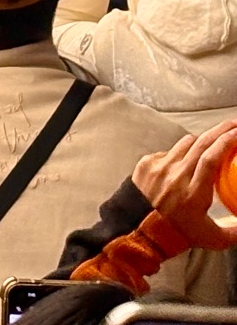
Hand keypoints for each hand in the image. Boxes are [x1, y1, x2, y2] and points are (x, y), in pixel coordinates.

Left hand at [133, 120, 236, 249]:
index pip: (212, 159)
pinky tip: (186, 161)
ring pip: (185, 143)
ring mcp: (159, 167)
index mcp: (194, 192)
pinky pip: (168, 151)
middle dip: (221, 131)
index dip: (226, 142)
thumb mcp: (214, 238)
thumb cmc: (177, 234)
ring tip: (213, 142)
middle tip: (234, 125)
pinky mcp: (146, 164)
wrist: (137, 230)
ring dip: (201, 141)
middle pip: (201, 144)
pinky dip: (180, 153)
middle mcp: (176, 175)